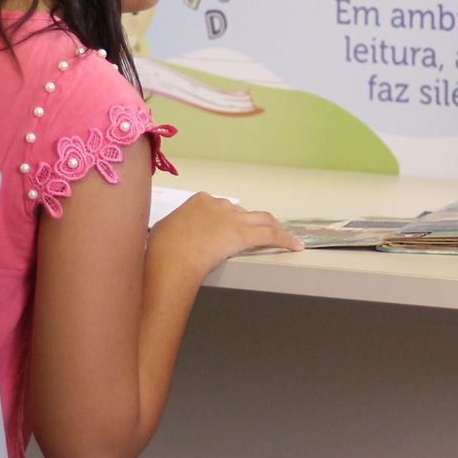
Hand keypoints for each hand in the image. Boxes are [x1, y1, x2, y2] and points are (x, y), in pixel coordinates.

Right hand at [150, 192, 302, 283]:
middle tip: (250, 238)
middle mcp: (219, 205)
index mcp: (199, 201)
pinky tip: (295, 246)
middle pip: (241, 213)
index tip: (225, 231)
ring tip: (281, 236)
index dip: (225, 220)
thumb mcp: (163, 230)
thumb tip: (170, 235)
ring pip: (262, 220)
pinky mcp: (246, 234)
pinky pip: (272, 235)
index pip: (219, 208)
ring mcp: (234, 218)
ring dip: (273, 228)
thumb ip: (173, 229)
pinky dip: (285, 240)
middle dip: (247, 224)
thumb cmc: (162, 247)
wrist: (172, 256)